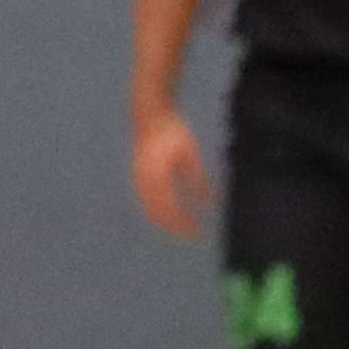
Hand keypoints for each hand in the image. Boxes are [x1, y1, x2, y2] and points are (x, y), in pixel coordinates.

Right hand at [131, 111, 210, 238]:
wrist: (149, 114)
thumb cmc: (172, 130)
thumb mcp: (189, 152)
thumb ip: (197, 176)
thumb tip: (210, 200)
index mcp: (157, 176)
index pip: (171, 210)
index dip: (183, 224)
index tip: (197, 232)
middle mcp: (144, 182)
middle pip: (159, 215)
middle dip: (175, 227)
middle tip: (192, 235)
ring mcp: (138, 180)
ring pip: (151, 210)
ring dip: (167, 222)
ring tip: (183, 227)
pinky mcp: (138, 178)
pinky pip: (147, 202)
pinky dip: (159, 212)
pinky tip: (172, 213)